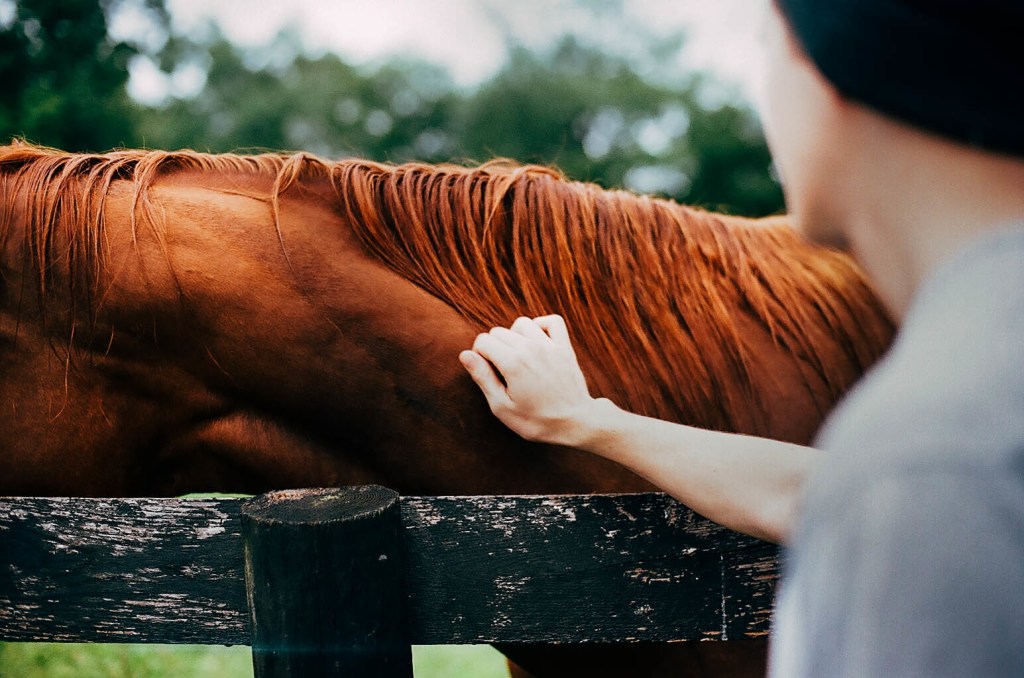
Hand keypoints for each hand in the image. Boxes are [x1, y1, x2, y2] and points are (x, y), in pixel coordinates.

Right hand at [459, 315, 600, 445]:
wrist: (576, 423)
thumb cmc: (537, 421)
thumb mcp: (502, 407)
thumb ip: (483, 378)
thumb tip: (465, 355)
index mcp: (513, 363)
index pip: (483, 341)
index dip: (478, 356)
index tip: (486, 372)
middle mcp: (530, 348)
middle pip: (499, 331)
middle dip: (493, 348)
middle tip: (501, 371)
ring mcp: (550, 345)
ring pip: (522, 323)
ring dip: (514, 335)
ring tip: (517, 356)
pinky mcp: (564, 347)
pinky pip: (552, 321)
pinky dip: (541, 326)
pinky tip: (536, 342)